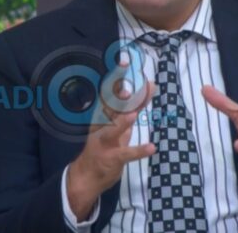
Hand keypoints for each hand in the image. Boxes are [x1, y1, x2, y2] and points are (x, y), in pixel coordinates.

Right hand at [67, 78, 155, 219]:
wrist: (86, 176)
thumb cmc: (105, 147)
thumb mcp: (119, 126)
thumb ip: (133, 108)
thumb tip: (147, 90)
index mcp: (104, 115)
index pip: (111, 92)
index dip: (116, 78)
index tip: (124, 62)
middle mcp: (102, 125)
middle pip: (111, 108)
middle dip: (120, 96)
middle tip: (132, 85)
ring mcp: (105, 142)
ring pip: (112, 131)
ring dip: (122, 123)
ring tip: (133, 115)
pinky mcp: (111, 158)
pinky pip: (125, 154)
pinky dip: (138, 151)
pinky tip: (151, 148)